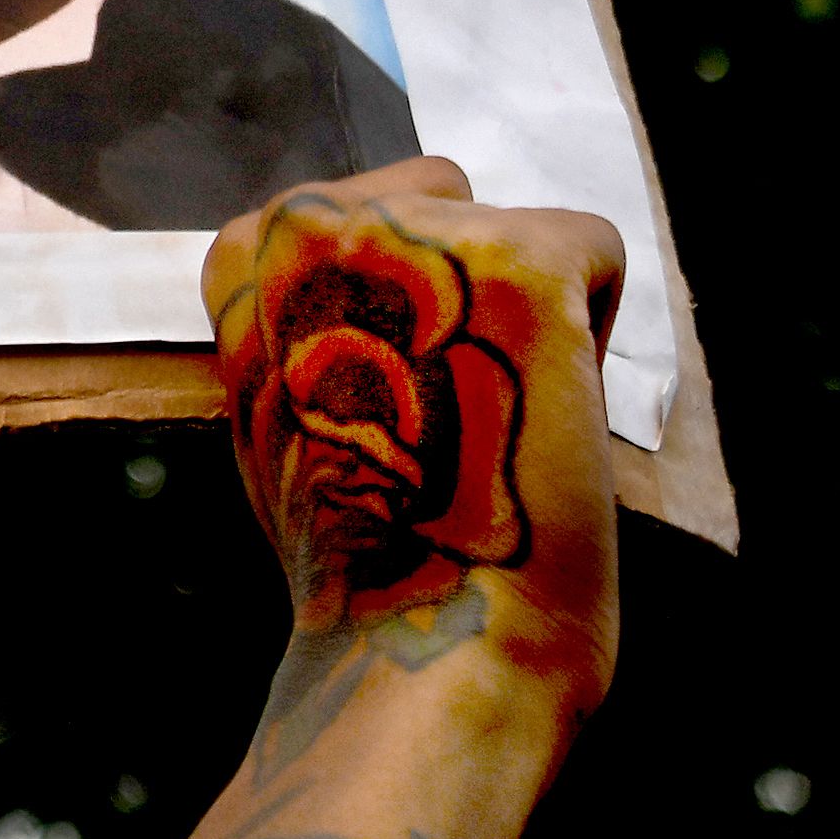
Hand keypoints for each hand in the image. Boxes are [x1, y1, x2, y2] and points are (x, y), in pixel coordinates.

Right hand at [201, 156, 624, 723]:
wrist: (422, 642)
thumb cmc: (358, 555)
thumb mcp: (275, 408)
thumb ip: (303, 321)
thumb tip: (370, 278)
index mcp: (240, 256)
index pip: (358, 216)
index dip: (399, 310)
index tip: (394, 403)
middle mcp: (312, 218)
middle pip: (440, 196)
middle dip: (464, 289)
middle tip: (449, 415)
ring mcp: (413, 235)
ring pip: (520, 229)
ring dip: (530, 314)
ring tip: (495, 420)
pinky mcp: (521, 260)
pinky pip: (599, 249)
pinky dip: (598, 328)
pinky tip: (550, 411)